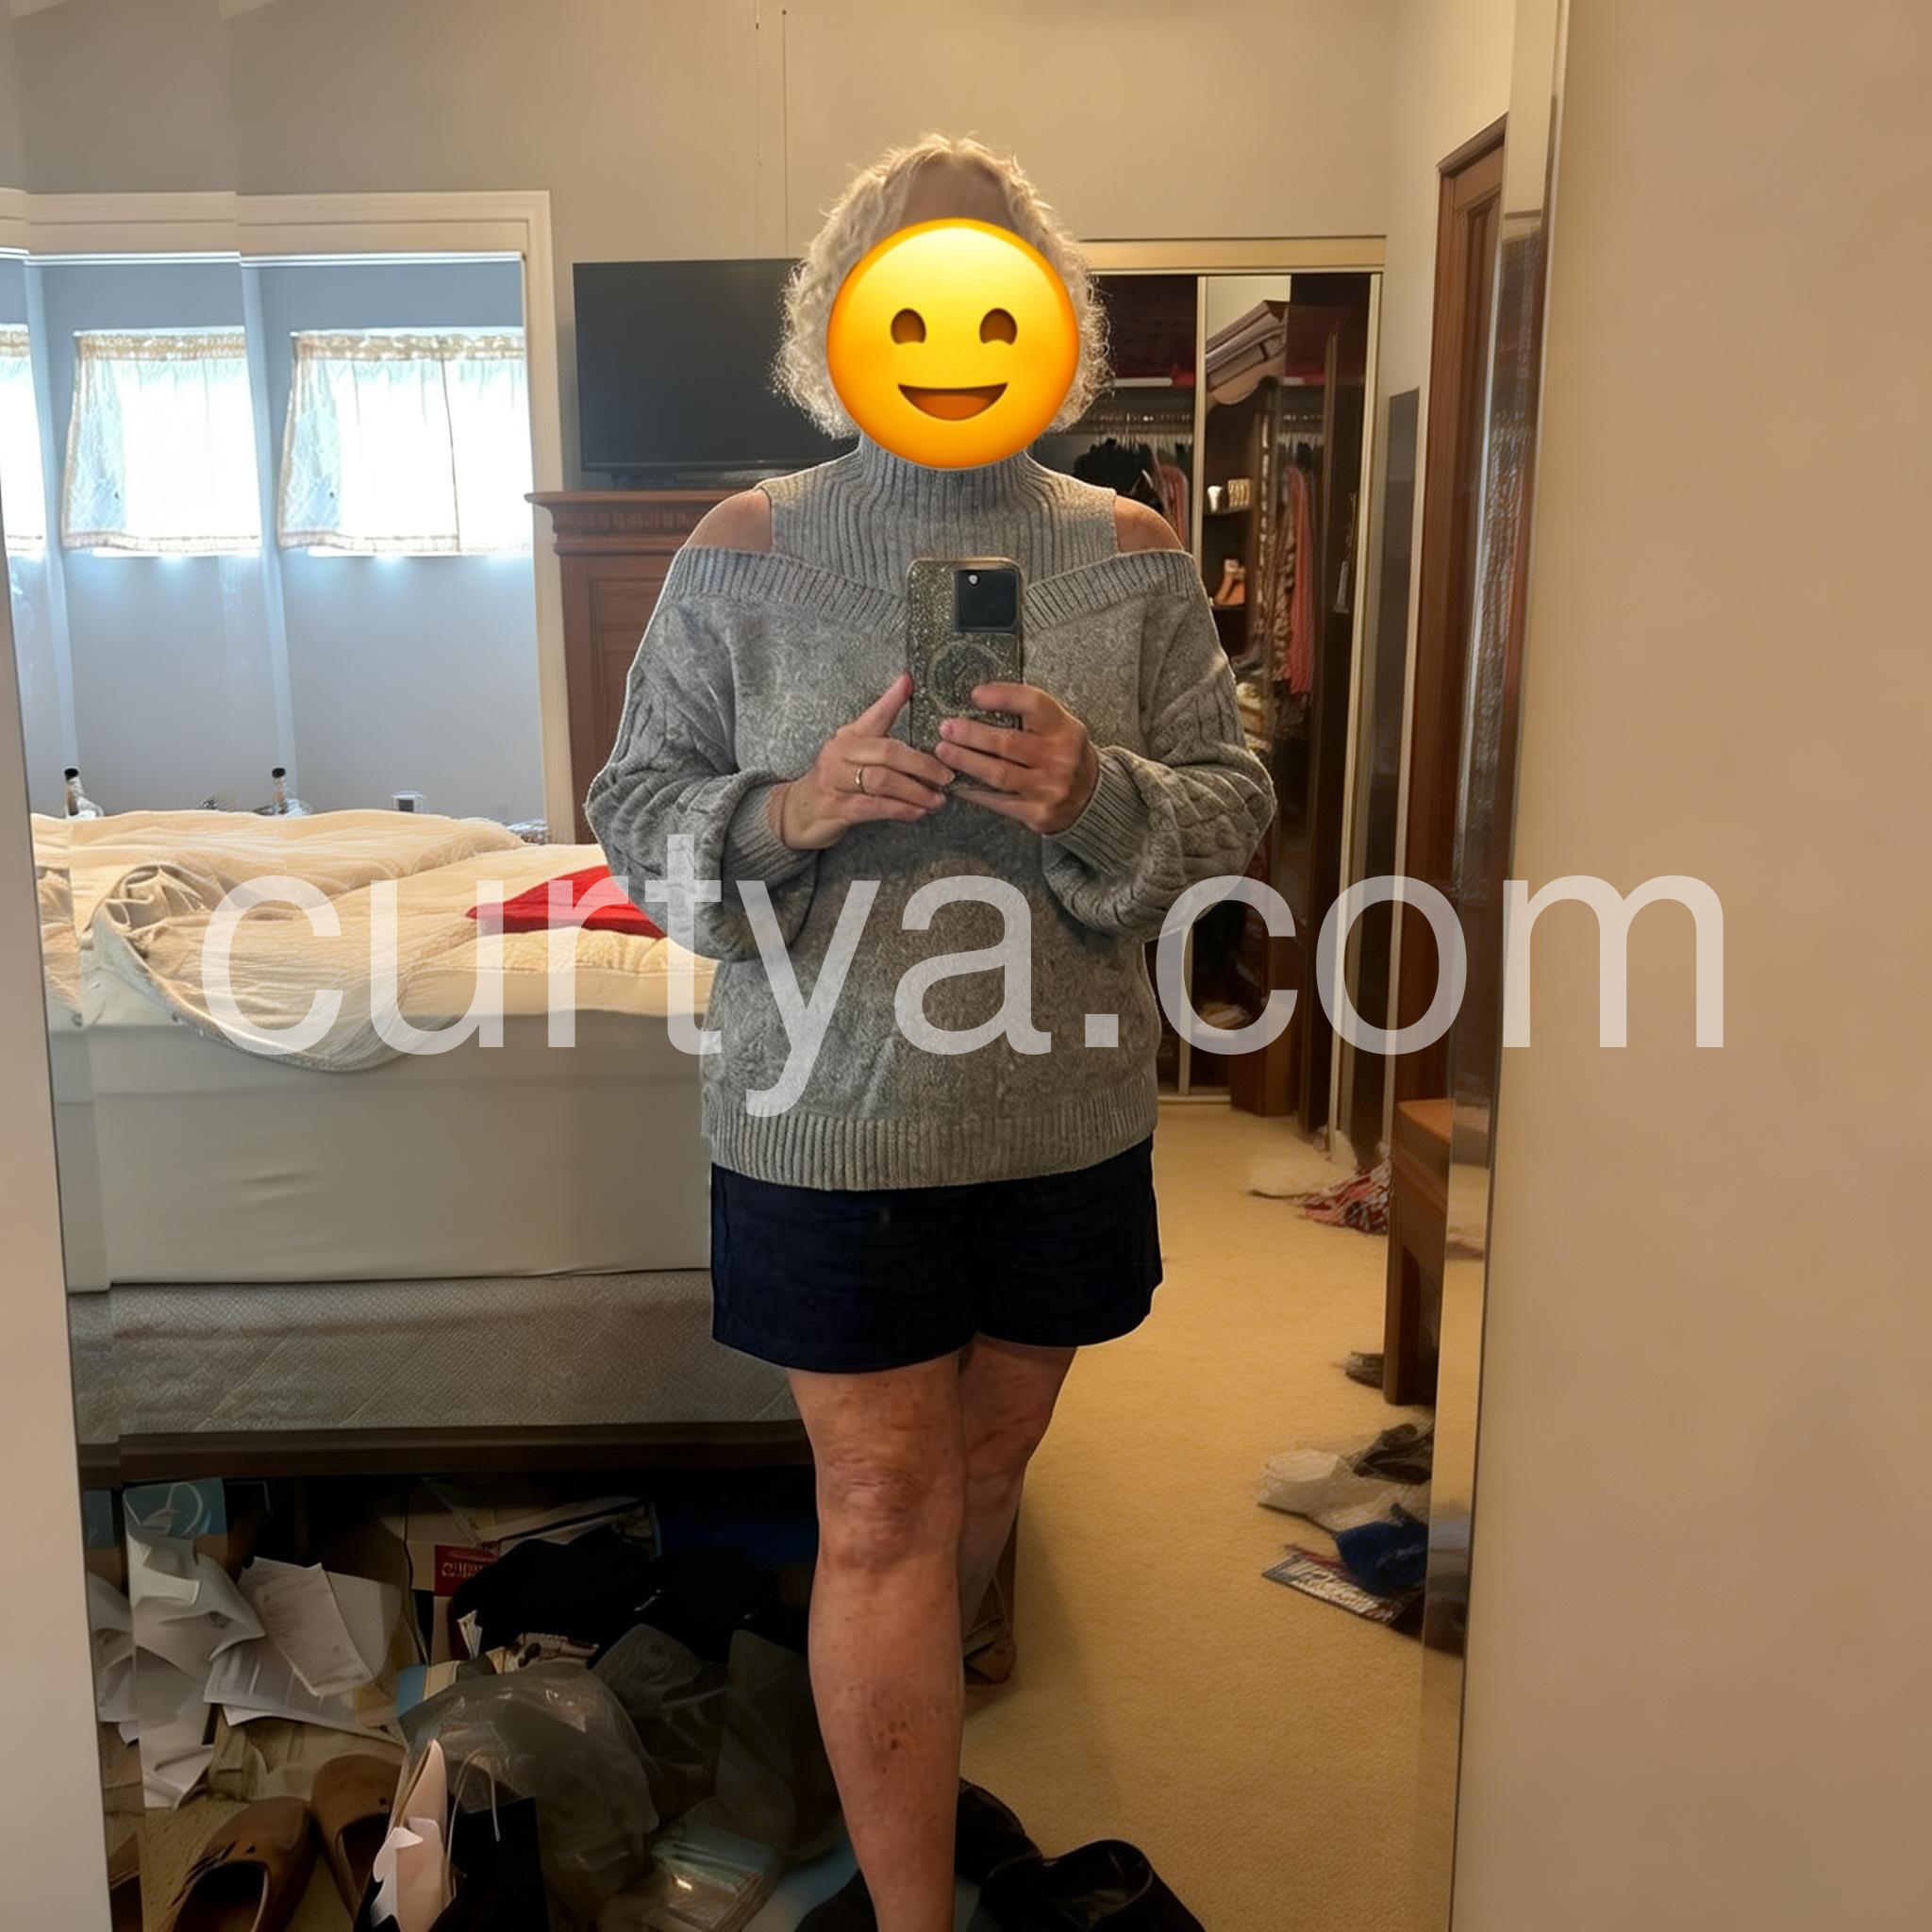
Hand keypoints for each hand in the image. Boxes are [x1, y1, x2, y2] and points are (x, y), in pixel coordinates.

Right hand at [769, 673, 952, 849]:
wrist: (800, 811)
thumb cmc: (836, 779)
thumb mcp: (855, 752)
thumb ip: (880, 731)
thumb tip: (906, 691)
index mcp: (848, 736)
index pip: (874, 715)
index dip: (892, 699)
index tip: (908, 683)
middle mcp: (840, 753)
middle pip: (887, 752)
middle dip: (922, 764)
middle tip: (946, 775)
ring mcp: (837, 780)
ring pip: (882, 781)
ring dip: (915, 791)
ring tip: (937, 799)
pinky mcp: (838, 807)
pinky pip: (874, 807)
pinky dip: (900, 809)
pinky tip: (918, 812)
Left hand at [935, 683, 1099, 834]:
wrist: (1091, 798)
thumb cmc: (1065, 755)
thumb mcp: (1059, 728)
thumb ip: (1030, 716)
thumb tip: (980, 700)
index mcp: (1065, 729)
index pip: (1033, 704)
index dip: (1003, 697)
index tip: (975, 695)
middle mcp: (1060, 757)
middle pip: (1008, 742)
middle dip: (971, 735)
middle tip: (947, 728)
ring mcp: (1050, 787)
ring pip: (999, 773)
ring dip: (967, 761)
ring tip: (945, 751)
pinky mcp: (1039, 812)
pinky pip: (999, 801)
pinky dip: (975, 792)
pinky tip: (958, 783)